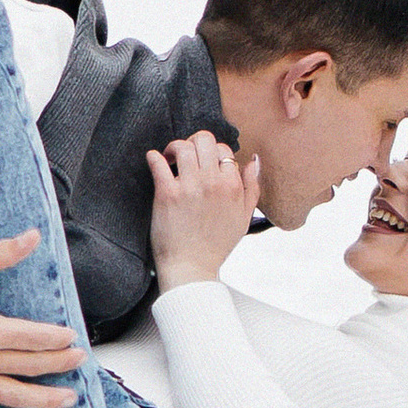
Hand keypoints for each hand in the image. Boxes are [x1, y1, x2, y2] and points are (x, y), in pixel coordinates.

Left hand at [147, 133, 260, 288]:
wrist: (192, 267)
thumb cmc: (217, 244)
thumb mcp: (244, 218)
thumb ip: (252, 187)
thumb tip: (253, 160)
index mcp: (232, 186)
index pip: (224, 150)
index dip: (213, 152)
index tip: (204, 162)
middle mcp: (212, 182)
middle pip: (204, 140)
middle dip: (194, 142)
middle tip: (186, 154)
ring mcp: (189, 187)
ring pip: (183, 146)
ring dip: (174, 147)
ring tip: (171, 158)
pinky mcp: (166, 193)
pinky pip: (158, 162)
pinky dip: (154, 157)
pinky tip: (154, 159)